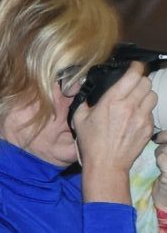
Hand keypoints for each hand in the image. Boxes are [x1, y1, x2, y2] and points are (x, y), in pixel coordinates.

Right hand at [73, 65, 157, 180]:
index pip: (133, 75)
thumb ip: (85, 102)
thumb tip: (88, 92)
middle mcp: (130, 107)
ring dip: (146, 95)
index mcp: (112, 101)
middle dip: (140, 81)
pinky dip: (146, 111)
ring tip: (138, 100)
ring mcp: (142, 118)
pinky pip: (152, 113)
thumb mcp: (80, 119)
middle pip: (146, 83)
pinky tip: (136, 118)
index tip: (134, 67)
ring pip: (153, 96)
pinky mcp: (148, 129)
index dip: (135, 68)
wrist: (107, 164)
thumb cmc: (91, 143)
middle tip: (134, 85)